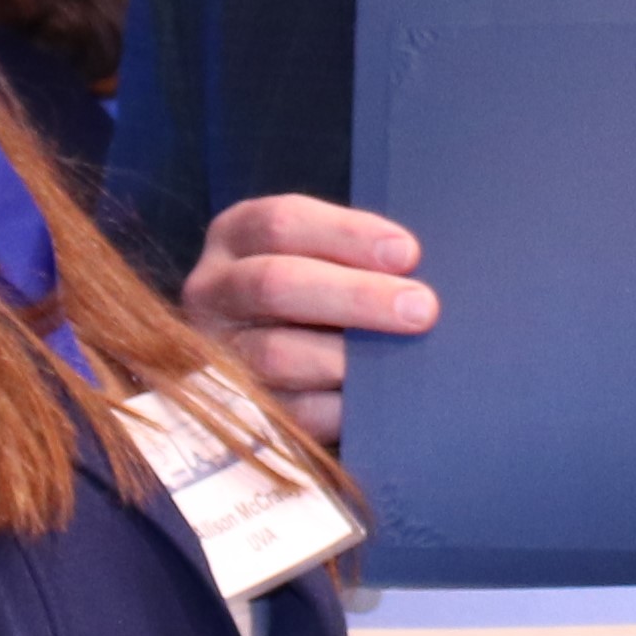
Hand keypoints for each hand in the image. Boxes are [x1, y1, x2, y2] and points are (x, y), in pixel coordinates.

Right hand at [181, 196, 437, 444]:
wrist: (289, 372)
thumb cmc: (322, 299)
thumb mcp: (324, 260)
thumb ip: (359, 257)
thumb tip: (415, 268)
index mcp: (237, 237)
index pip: (282, 223)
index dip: (348, 236)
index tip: (408, 254)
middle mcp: (213, 291)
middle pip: (276, 283)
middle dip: (356, 295)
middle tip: (421, 309)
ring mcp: (216, 353)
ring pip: (277, 354)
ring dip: (349, 358)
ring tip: (403, 364)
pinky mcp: (237, 410)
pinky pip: (290, 412)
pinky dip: (339, 409)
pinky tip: (378, 405)